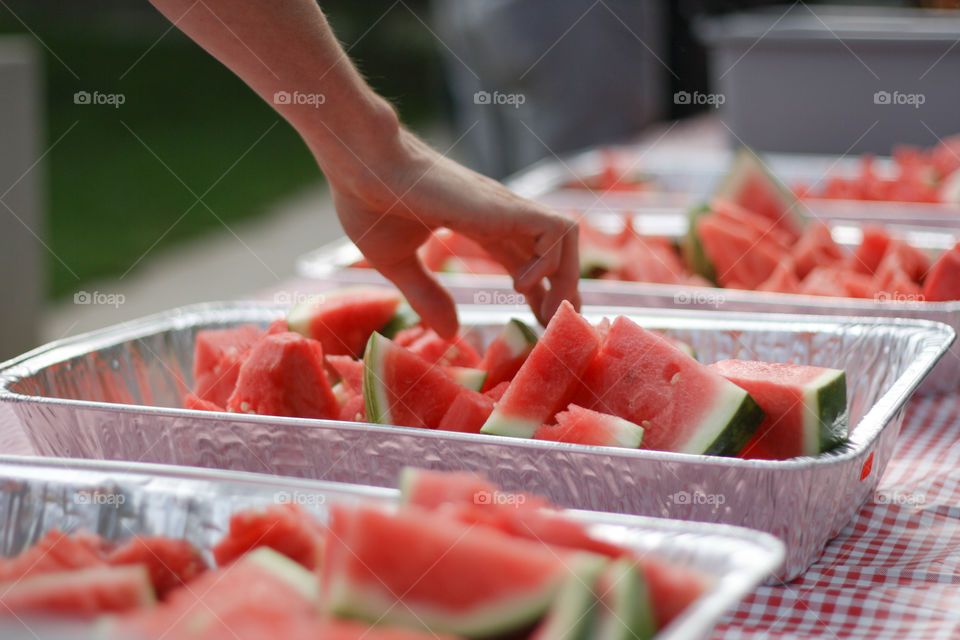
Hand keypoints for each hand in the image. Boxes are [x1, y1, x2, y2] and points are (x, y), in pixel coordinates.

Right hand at [329, 128, 579, 337]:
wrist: (362, 165)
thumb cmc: (369, 202)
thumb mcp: (397, 262)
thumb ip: (425, 295)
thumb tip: (450, 333)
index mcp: (476, 222)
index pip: (526, 255)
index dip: (539, 289)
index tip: (535, 319)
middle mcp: (498, 214)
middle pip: (553, 250)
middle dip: (562, 290)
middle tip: (551, 328)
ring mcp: (505, 208)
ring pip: (566, 238)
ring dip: (565, 279)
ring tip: (545, 315)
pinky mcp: (505, 206)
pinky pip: (557, 231)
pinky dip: (551, 262)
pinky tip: (520, 285)